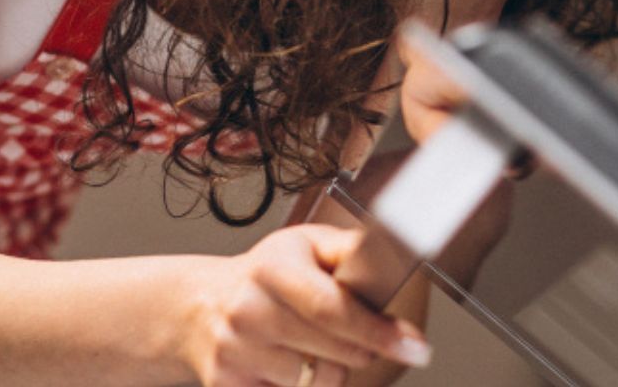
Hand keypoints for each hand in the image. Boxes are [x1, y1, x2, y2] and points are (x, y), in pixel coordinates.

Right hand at [180, 225, 431, 385]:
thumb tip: (394, 259)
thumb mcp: (307, 246)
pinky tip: (287, 362)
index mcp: (272, 268)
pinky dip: (302, 386)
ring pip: (319, 383)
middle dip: (363, 350)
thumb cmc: (266, 273)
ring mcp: (234, 351)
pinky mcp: (226, 384)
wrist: (200, 305)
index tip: (417, 348)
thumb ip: (350, 253)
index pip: (334, 309)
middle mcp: (248, 309)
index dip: (379, 332)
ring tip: (311, 344)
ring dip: (331, 370)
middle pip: (335, 354)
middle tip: (360, 337)